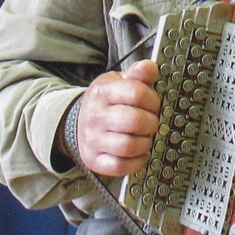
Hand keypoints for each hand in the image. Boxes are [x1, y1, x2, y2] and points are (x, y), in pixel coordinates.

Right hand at [75, 60, 160, 176]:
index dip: (153, 100)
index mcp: (103, 92)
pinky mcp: (94, 160)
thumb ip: (137, 74)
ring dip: (145, 143)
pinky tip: (139, 153)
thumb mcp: (119, 81)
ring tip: (146, 137)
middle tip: (152, 122)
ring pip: (128, 146)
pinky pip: (119, 167)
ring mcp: (93, 140)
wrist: (80, 120)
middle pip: (135, 121)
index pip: (136, 93)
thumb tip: (150, 67)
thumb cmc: (108, 101)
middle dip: (151, 122)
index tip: (154, 104)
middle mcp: (95, 116)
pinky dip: (136, 162)